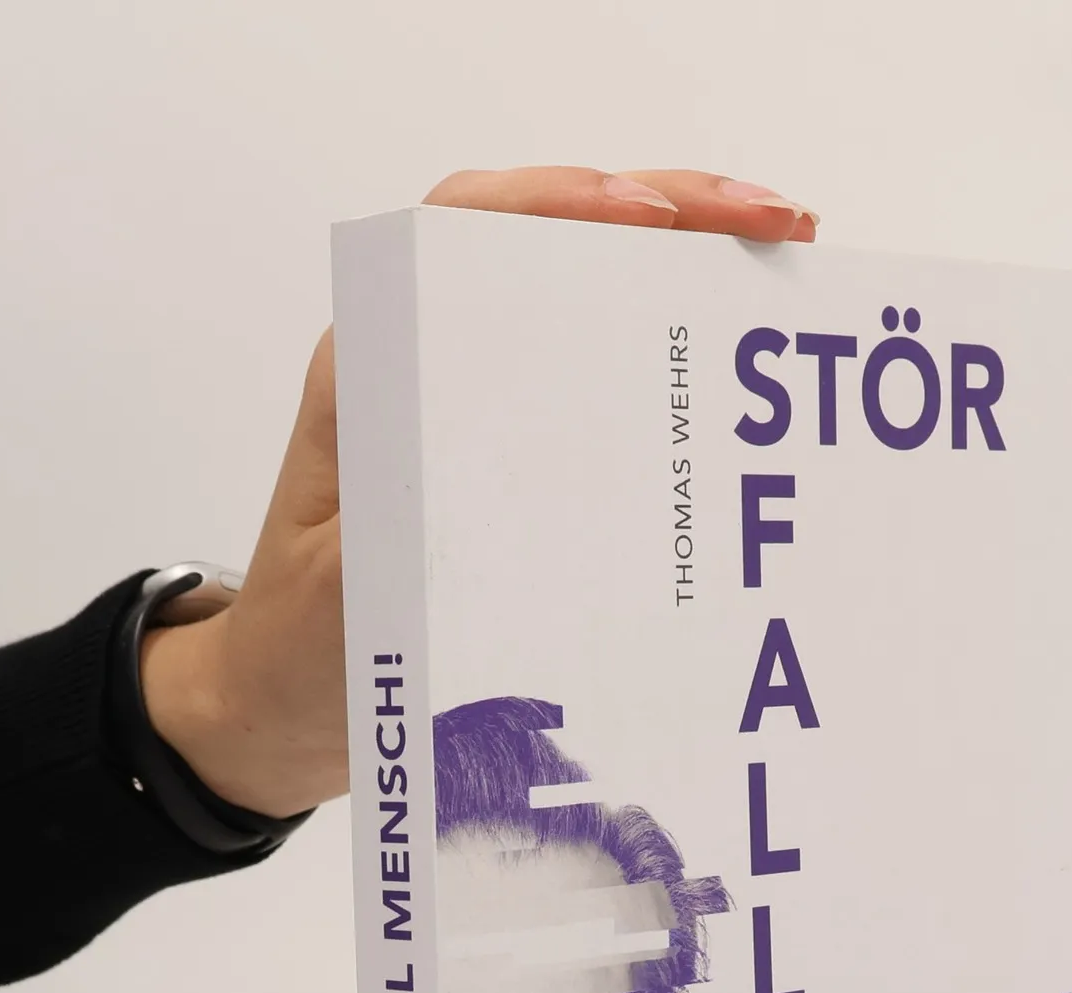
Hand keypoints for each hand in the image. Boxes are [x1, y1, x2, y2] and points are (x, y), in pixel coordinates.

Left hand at [142, 168, 817, 819]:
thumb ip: (410, 534)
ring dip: (688, 277)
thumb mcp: (348, 598)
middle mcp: (429, 367)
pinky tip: (745, 374)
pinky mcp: (515, 459)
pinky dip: (676, 364)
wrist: (286, 710)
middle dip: (673, 218)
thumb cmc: (305, 651)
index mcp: (374, 372)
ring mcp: (477, 408)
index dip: (565, 204)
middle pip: (553, 245)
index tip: (655, 216)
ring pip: (589, 303)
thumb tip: (513, 479)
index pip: (467, 233)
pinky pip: (603, 381)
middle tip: (780, 227)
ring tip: (785, 267)